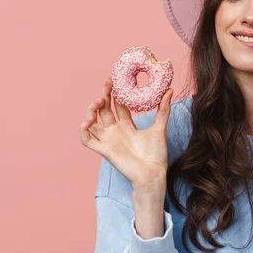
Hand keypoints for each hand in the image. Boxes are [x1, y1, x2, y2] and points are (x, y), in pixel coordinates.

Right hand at [80, 76, 173, 192]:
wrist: (153, 173)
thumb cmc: (156, 154)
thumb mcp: (160, 128)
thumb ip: (163, 109)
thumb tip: (169, 90)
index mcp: (127, 126)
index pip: (118, 105)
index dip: (116, 93)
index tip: (116, 79)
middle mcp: (116, 131)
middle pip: (104, 110)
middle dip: (104, 95)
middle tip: (108, 83)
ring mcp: (108, 140)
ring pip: (92, 122)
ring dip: (92, 110)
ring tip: (98, 101)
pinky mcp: (104, 150)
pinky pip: (87, 139)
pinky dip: (84, 130)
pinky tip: (88, 121)